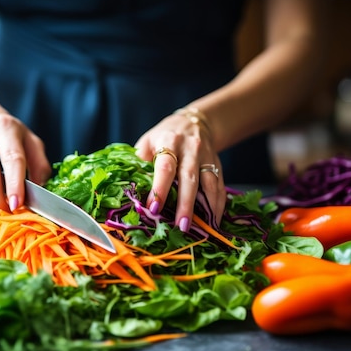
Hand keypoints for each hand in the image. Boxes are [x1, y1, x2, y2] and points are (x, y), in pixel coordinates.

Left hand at [135, 109, 225, 230]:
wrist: (195, 123)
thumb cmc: (165, 136)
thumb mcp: (148, 141)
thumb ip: (140, 162)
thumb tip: (130, 191)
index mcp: (169, 141)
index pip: (165, 166)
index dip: (160, 188)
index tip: (153, 208)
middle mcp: (190, 148)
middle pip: (189, 177)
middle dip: (186, 203)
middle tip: (181, 226)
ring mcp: (207, 157)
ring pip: (209, 183)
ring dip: (206, 207)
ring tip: (202, 228)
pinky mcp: (218, 165)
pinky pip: (220, 187)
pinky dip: (219, 204)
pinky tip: (214, 220)